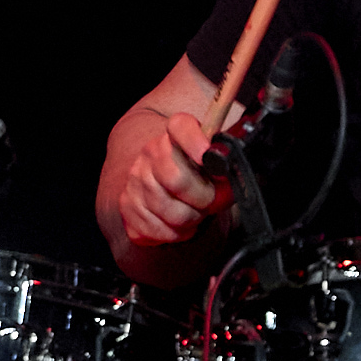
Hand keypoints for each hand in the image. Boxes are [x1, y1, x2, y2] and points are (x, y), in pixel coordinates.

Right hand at [117, 112, 228, 247]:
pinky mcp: (126, 205)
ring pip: (170, 211)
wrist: (164, 183)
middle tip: (208, 201)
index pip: (180, 126)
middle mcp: (151, 152)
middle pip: (176, 178)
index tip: (207, 156)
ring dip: (190, 219)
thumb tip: (233, 184)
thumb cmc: (197, 176)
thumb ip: (227, 173)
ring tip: (194, 212)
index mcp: (175, 135)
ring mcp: (135, 179)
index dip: (194, 140)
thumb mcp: (216, 168)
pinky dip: (174, 234)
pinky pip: (157, 230)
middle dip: (201, 198)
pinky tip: (177, 223)